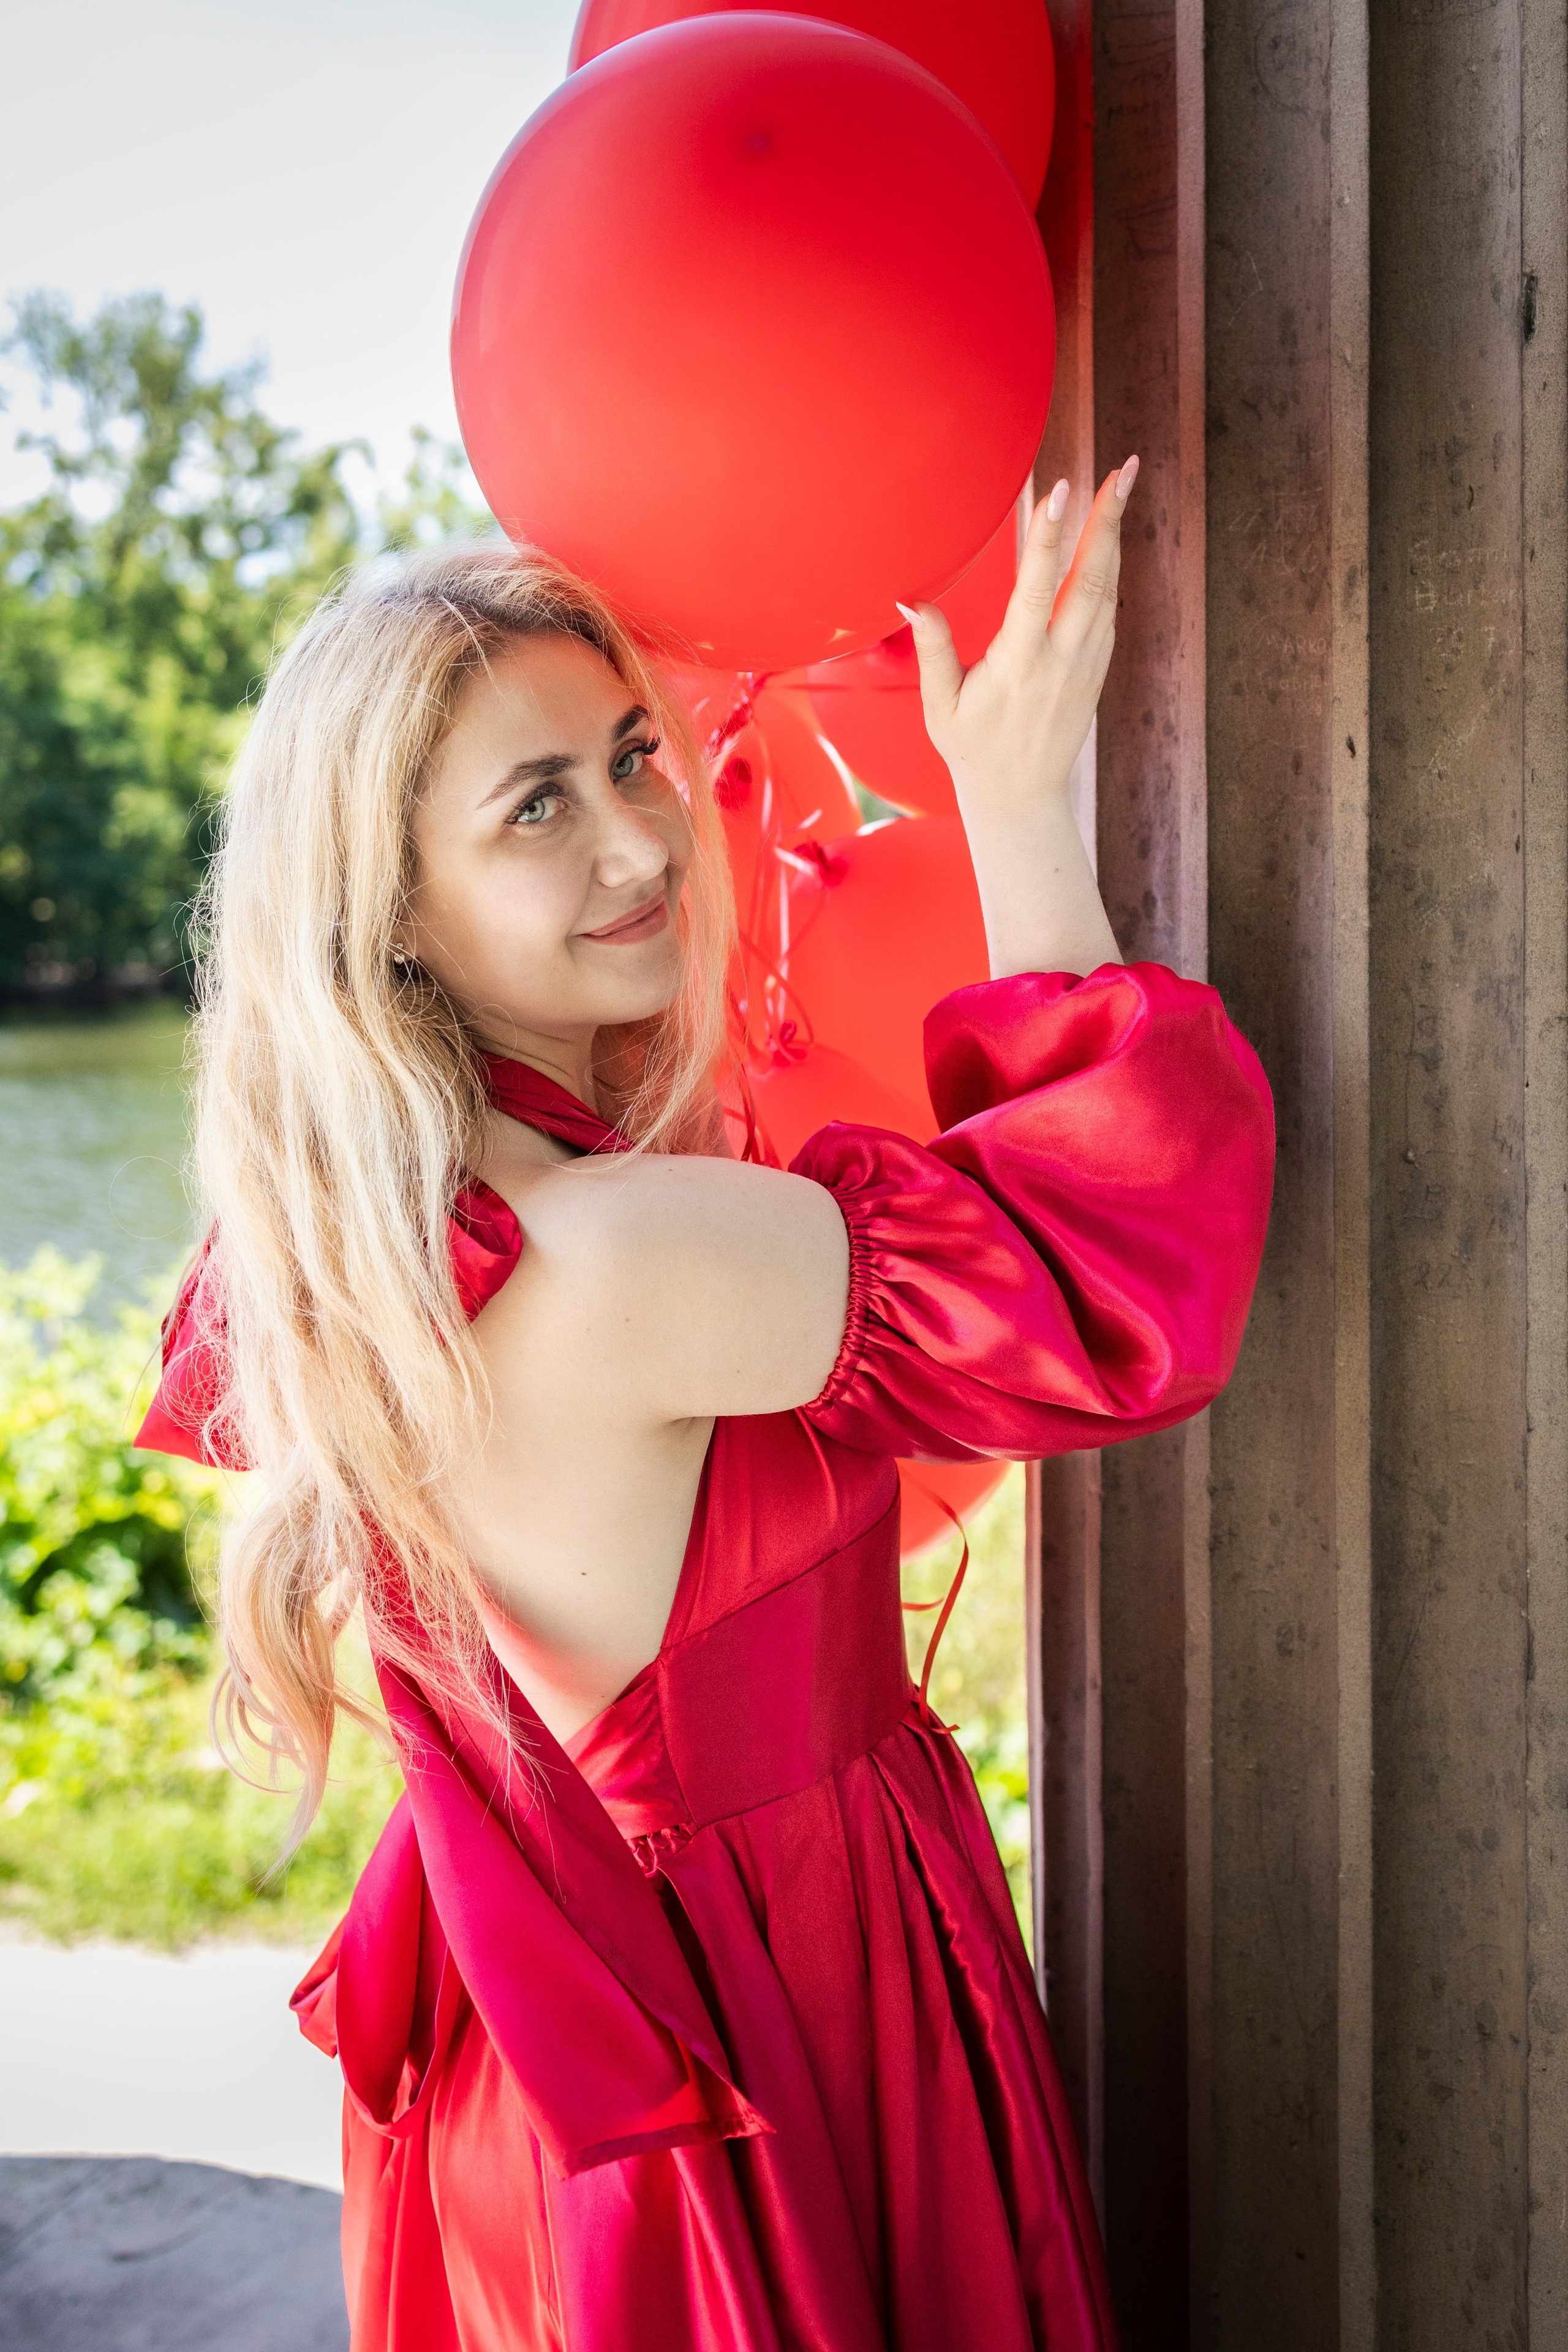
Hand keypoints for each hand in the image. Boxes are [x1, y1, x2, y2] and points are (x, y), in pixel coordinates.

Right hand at [898, 457, 1138, 807]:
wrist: (1021, 796)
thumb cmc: (972, 748)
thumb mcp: (941, 705)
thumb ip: (933, 649)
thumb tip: (911, 600)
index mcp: (1019, 665)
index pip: (1037, 589)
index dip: (1048, 538)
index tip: (1060, 491)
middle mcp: (1061, 659)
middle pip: (1090, 577)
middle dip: (1107, 518)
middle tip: (1124, 469)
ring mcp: (1086, 663)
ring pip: (1107, 586)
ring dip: (1115, 532)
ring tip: (1123, 481)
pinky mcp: (1098, 666)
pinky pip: (1108, 606)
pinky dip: (1111, 564)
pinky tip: (1111, 532)